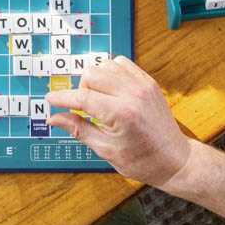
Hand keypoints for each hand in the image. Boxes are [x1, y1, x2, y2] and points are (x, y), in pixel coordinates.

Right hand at [45, 56, 191, 187]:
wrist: (174, 160)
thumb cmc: (142, 160)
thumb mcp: (106, 149)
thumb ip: (78, 129)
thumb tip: (54, 118)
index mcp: (121, 114)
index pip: (82, 97)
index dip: (62, 97)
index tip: (50, 98)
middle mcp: (132, 94)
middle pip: (91, 74)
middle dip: (80, 89)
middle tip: (83, 108)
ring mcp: (143, 85)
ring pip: (105, 64)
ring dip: (96, 79)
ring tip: (99, 100)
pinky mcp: (149, 82)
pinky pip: (122, 64)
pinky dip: (111, 73)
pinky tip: (111, 90)